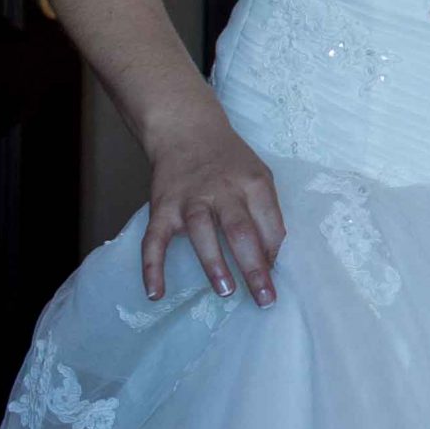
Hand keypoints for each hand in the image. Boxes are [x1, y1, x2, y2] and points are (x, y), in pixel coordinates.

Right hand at [139, 108, 286, 306]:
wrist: (187, 131)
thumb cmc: (230, 162)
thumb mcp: (258, 177)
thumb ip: (266, 212)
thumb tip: (272, 255)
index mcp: (252, 183)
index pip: (270, 222)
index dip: (275, 251)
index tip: (277, 276)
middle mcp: (221, 190)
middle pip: (240, 229)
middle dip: (254, 266)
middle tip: (264, 297)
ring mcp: (189, 199)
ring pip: (201, 232)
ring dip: (214, 263)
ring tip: (225, 291)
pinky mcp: (161, 208)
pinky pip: (154, 241)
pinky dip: (152, 267)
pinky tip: (155, 293)